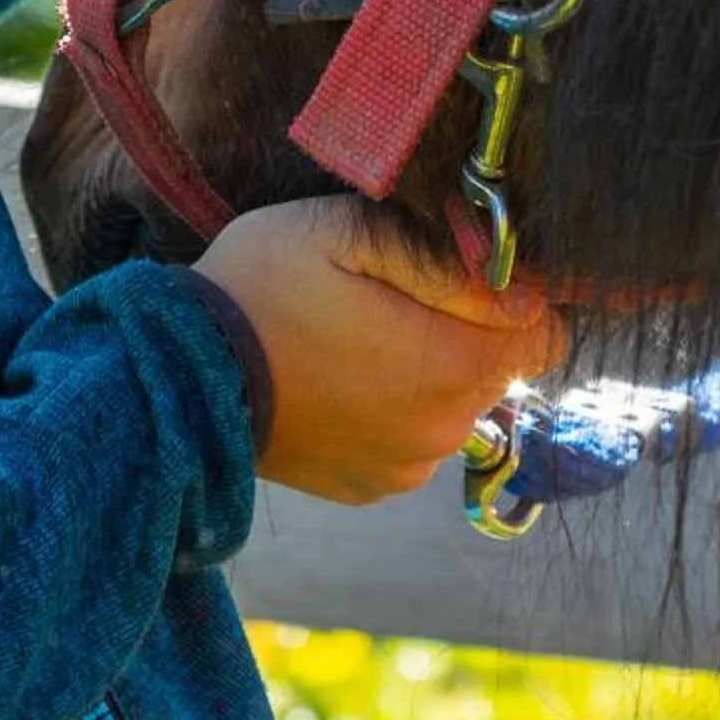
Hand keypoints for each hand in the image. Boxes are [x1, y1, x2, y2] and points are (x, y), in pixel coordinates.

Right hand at [193, 195, 567, 503]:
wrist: (173, 379)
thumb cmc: (261, 288)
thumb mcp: (350, 233)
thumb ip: (450, 255)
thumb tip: (522, 283)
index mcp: (454, 364)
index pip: (545, 332)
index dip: (513, 295)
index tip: (460, 274)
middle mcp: (444, 429)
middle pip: (497, 368)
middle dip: (462, 329)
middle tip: (388, 297)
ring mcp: (406, 467)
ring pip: (452, 403)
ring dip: (423, 370)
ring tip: (352, 338)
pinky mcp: (368, 486)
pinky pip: (408, 437)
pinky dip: (387, 408)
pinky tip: (334, 378)